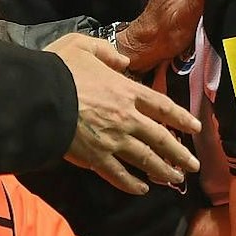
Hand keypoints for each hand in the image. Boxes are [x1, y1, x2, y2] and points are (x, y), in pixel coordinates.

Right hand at [50, 33, 199, 194]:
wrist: (39, 97)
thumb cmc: (60, 69)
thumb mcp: (83, 45)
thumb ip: (107, 52)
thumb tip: (124, 62)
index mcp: (126, 90)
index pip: (162, 106)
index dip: (182, 118)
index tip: (196, 128)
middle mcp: (126, 117)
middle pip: (161, 138)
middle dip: (180, 153)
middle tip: (194, 165)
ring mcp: (113, 140)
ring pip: (145, 159)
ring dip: (163, 170)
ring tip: (176, 179)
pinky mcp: (96, 158)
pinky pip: (118, 175)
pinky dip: (131, 184)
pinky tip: (141, 190)